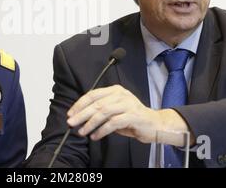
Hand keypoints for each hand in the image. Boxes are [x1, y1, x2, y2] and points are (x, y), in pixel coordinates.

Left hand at [66, 85, 191, 145]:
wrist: (155, 124)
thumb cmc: (132, 118)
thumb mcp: (115, 111)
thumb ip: (101, 110)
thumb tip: (80, 116)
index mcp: (115, 90)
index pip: (93, 94)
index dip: (80, 104)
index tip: (71, 113)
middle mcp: (121, 94)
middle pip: (97, 103)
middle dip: (82, 114)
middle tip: (72, 123)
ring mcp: (128, 104)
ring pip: (103, 112)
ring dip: (90, 123)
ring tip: (82, 131)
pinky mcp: (133, 116)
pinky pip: (113, 123)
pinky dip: (102, 130)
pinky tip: (95, 136)